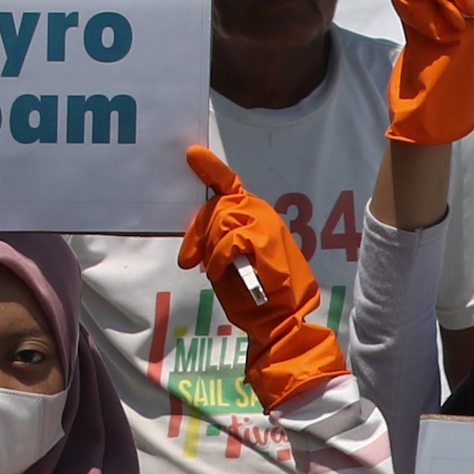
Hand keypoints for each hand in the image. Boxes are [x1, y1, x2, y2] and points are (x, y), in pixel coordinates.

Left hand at [176, 145, 344, 402]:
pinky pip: (227, 240)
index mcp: (256, 217)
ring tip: (214, 270)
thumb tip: (199, 238)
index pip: (229, 184)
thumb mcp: (231, 263)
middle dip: (198, 232)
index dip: (211, 168)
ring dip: (210, 247)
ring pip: (221, 219)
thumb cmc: (257, 296)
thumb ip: (220, 243)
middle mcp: (262, 213)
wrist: (283, 319)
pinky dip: (218, 258)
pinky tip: (220, 273)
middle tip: (190, 260)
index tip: (192, 154)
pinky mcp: (263, 239)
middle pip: (216, 204)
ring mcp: (265, 223)